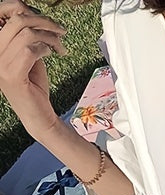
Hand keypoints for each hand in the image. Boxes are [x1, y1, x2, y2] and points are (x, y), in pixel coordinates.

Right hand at [0, 0, 65, 136]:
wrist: (37, 115)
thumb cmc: (34, 86)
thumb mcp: (28, 55)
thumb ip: (27, 37)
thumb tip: (35, 16)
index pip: (0, 11)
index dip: (22, 8)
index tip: (43, 18)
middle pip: (17, 20)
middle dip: (44, 21)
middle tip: (60, 31)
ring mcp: (0, 64)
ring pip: (26, 34)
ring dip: (49, 38)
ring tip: (60, 47)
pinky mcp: (12, 75)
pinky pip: (30, 50)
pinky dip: (45, 49)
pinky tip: (52, 54)